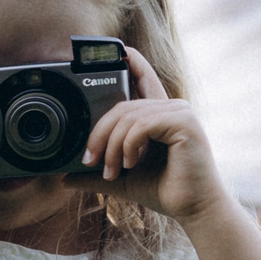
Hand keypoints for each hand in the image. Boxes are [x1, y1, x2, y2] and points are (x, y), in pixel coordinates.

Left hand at [78, 45, 228, 224]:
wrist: (194, 209)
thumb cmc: (165, 191)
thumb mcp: (122, 180)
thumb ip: (96, 174)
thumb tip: (66, 178)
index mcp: (160, 115)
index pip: (144, 79)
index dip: (132, 60)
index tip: (116, 50)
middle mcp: (172, 107)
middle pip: (122, 106)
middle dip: (99, 134)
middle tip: (90, 161)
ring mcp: (179, 112)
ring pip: (128, 117)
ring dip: (113, 147)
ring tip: (113, 171)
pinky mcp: (184, 122)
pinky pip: (141, 125)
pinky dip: (128, 146)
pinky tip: (131, 164)